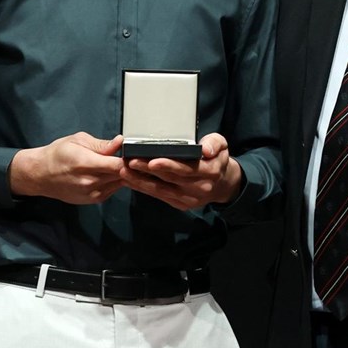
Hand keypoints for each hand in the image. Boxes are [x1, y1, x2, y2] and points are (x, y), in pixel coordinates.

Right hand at [9, 132, 124, 203]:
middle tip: (134, 156)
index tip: (135, 152)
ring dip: (124, 175)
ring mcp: (91, 194)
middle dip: (130, 166)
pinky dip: (115, 181)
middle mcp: (89, 182)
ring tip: (123, 163)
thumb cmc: (58, 154)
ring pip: (119, 184)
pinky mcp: (92, 200)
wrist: (40, 175)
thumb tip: (120, 142)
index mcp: (86, 164)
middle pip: (121, 176)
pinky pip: (112, 190)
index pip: (118, 165)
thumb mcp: (79, 140)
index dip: (130, 159)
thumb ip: (102, 144)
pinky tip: (111, 172)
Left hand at [119, 133, 241, 210]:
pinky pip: (160, 196)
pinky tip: (131, 180)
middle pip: (169, 179)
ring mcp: (189, 199)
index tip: (152, 161)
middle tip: (130, 162)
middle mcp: (199, 188)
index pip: (186, 169)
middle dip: (148, 171)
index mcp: (210, 172)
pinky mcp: (180, 204)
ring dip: (141, 182)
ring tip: (125, 171)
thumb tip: (205, 150)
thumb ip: (214, 143)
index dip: (169, 165)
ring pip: (161, 190)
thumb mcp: (222, 145)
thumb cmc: (217, 158)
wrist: (222, 183)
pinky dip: (144, 188)